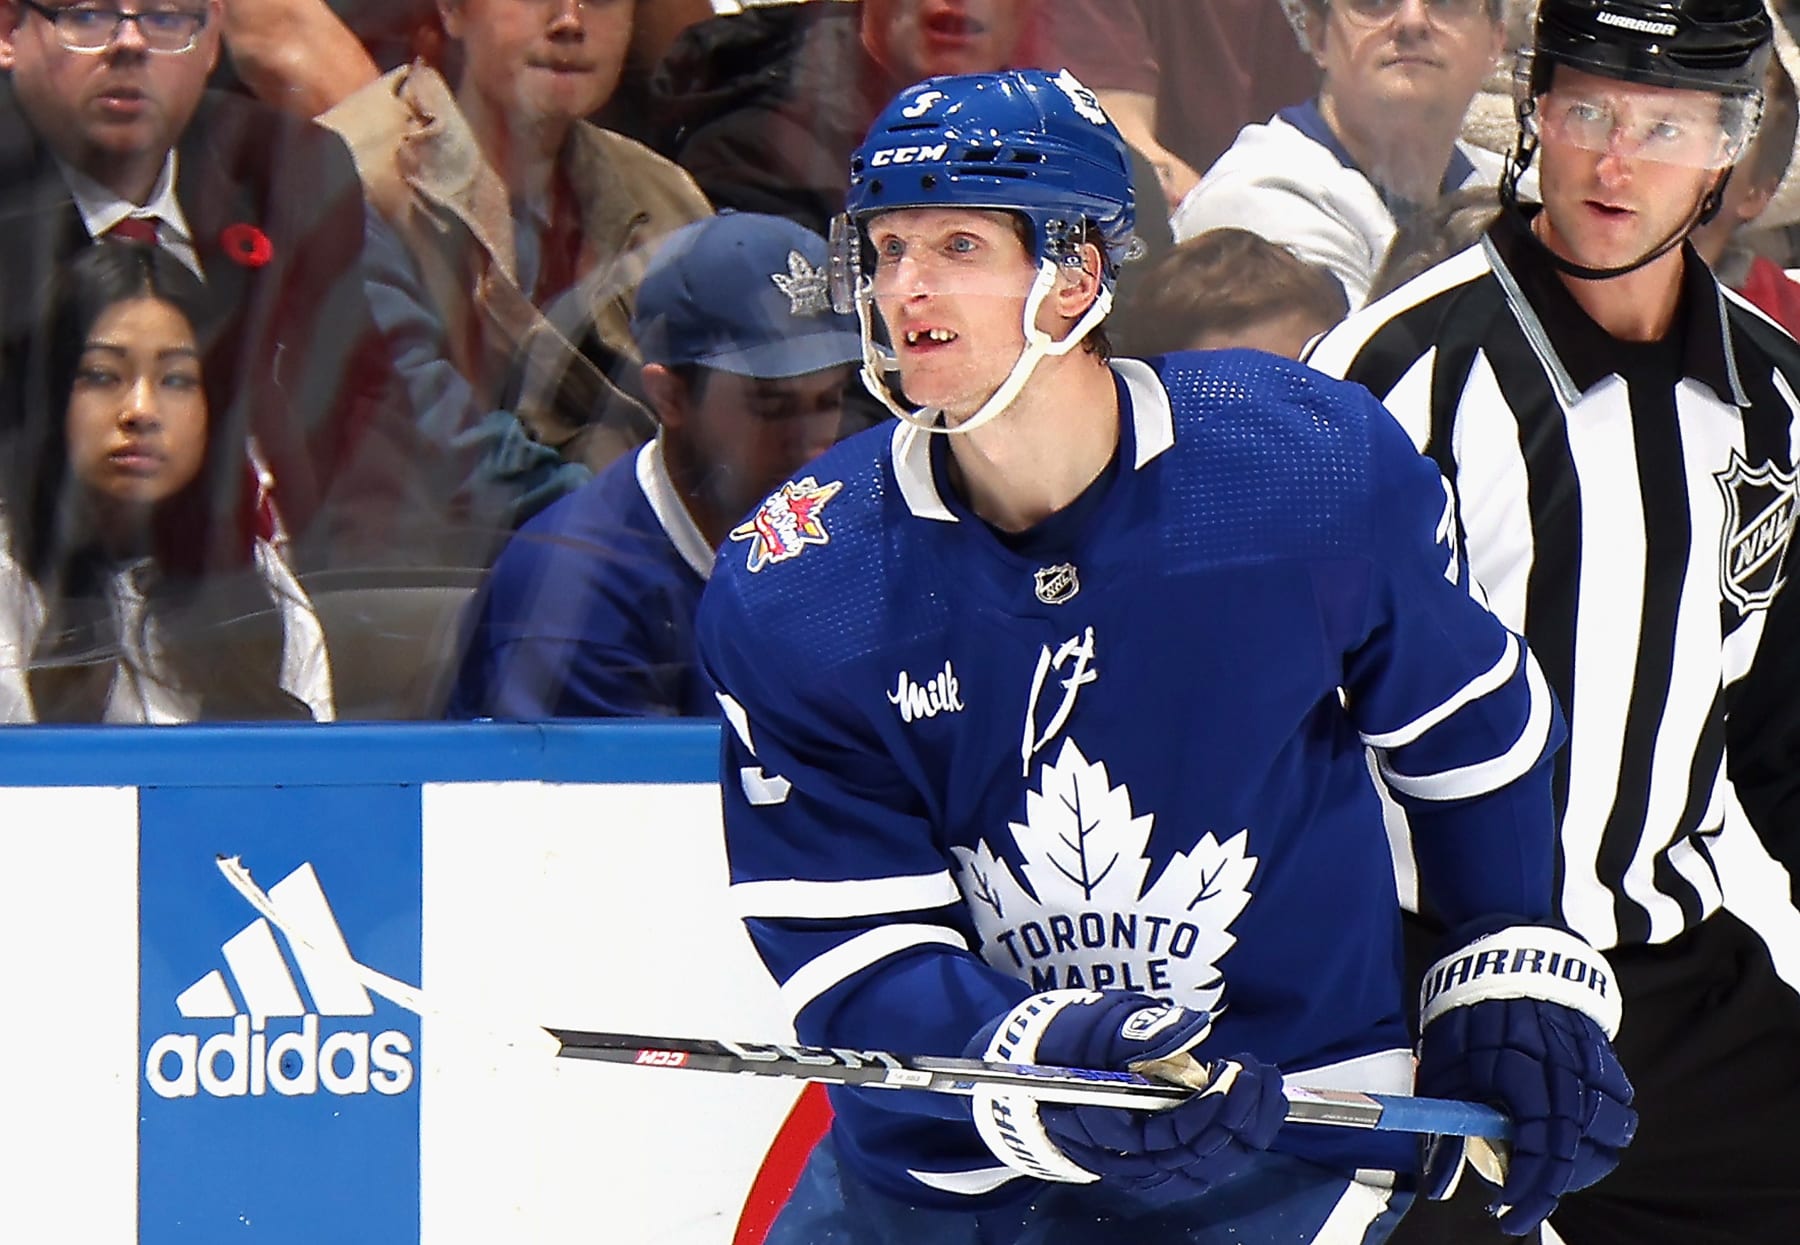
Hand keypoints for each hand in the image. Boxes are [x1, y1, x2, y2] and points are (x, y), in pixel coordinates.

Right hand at [968, 989, 1285, 1194]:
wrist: (1034, 1066)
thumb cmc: (1063, 1041)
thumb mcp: (1091, 1022)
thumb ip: (1135, 1029)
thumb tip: (1190, 1029)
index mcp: (1101, 1126)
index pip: (1167, 1136)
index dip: (1207, 1110)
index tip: (1232, 1071)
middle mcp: (1124, 1159)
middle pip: (1195, 1160)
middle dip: (1238, 1119)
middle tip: (1258, 1073)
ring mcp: (1143, 1166)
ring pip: (1206, 1168)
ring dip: (1246, 1131)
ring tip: (1266, 1085)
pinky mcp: (1160, 1161)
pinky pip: (1206, 1164)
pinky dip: (1237, 1139)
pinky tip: (1256, 1107)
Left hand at [1416, 926, 1636, 1234]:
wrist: (1502, 949)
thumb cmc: (1465, 1011)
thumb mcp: (1443, 1066)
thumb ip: (1445, 1126)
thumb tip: (1441, 1186)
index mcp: (1524, 1072)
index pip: (1542, 1148)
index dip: (1530, 1189)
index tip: (1509, 1215)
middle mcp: (1568, 1069)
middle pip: (1585, 1150)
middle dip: (1556, 1181)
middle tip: (1524, 1187)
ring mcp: (1593, 1059)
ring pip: (1615, 1131)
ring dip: (1587, 1156)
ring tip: (1550, 1157)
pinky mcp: (1605, 1052)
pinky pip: (1621, 1102)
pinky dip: (1603, 1126)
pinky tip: (1571, 1126)